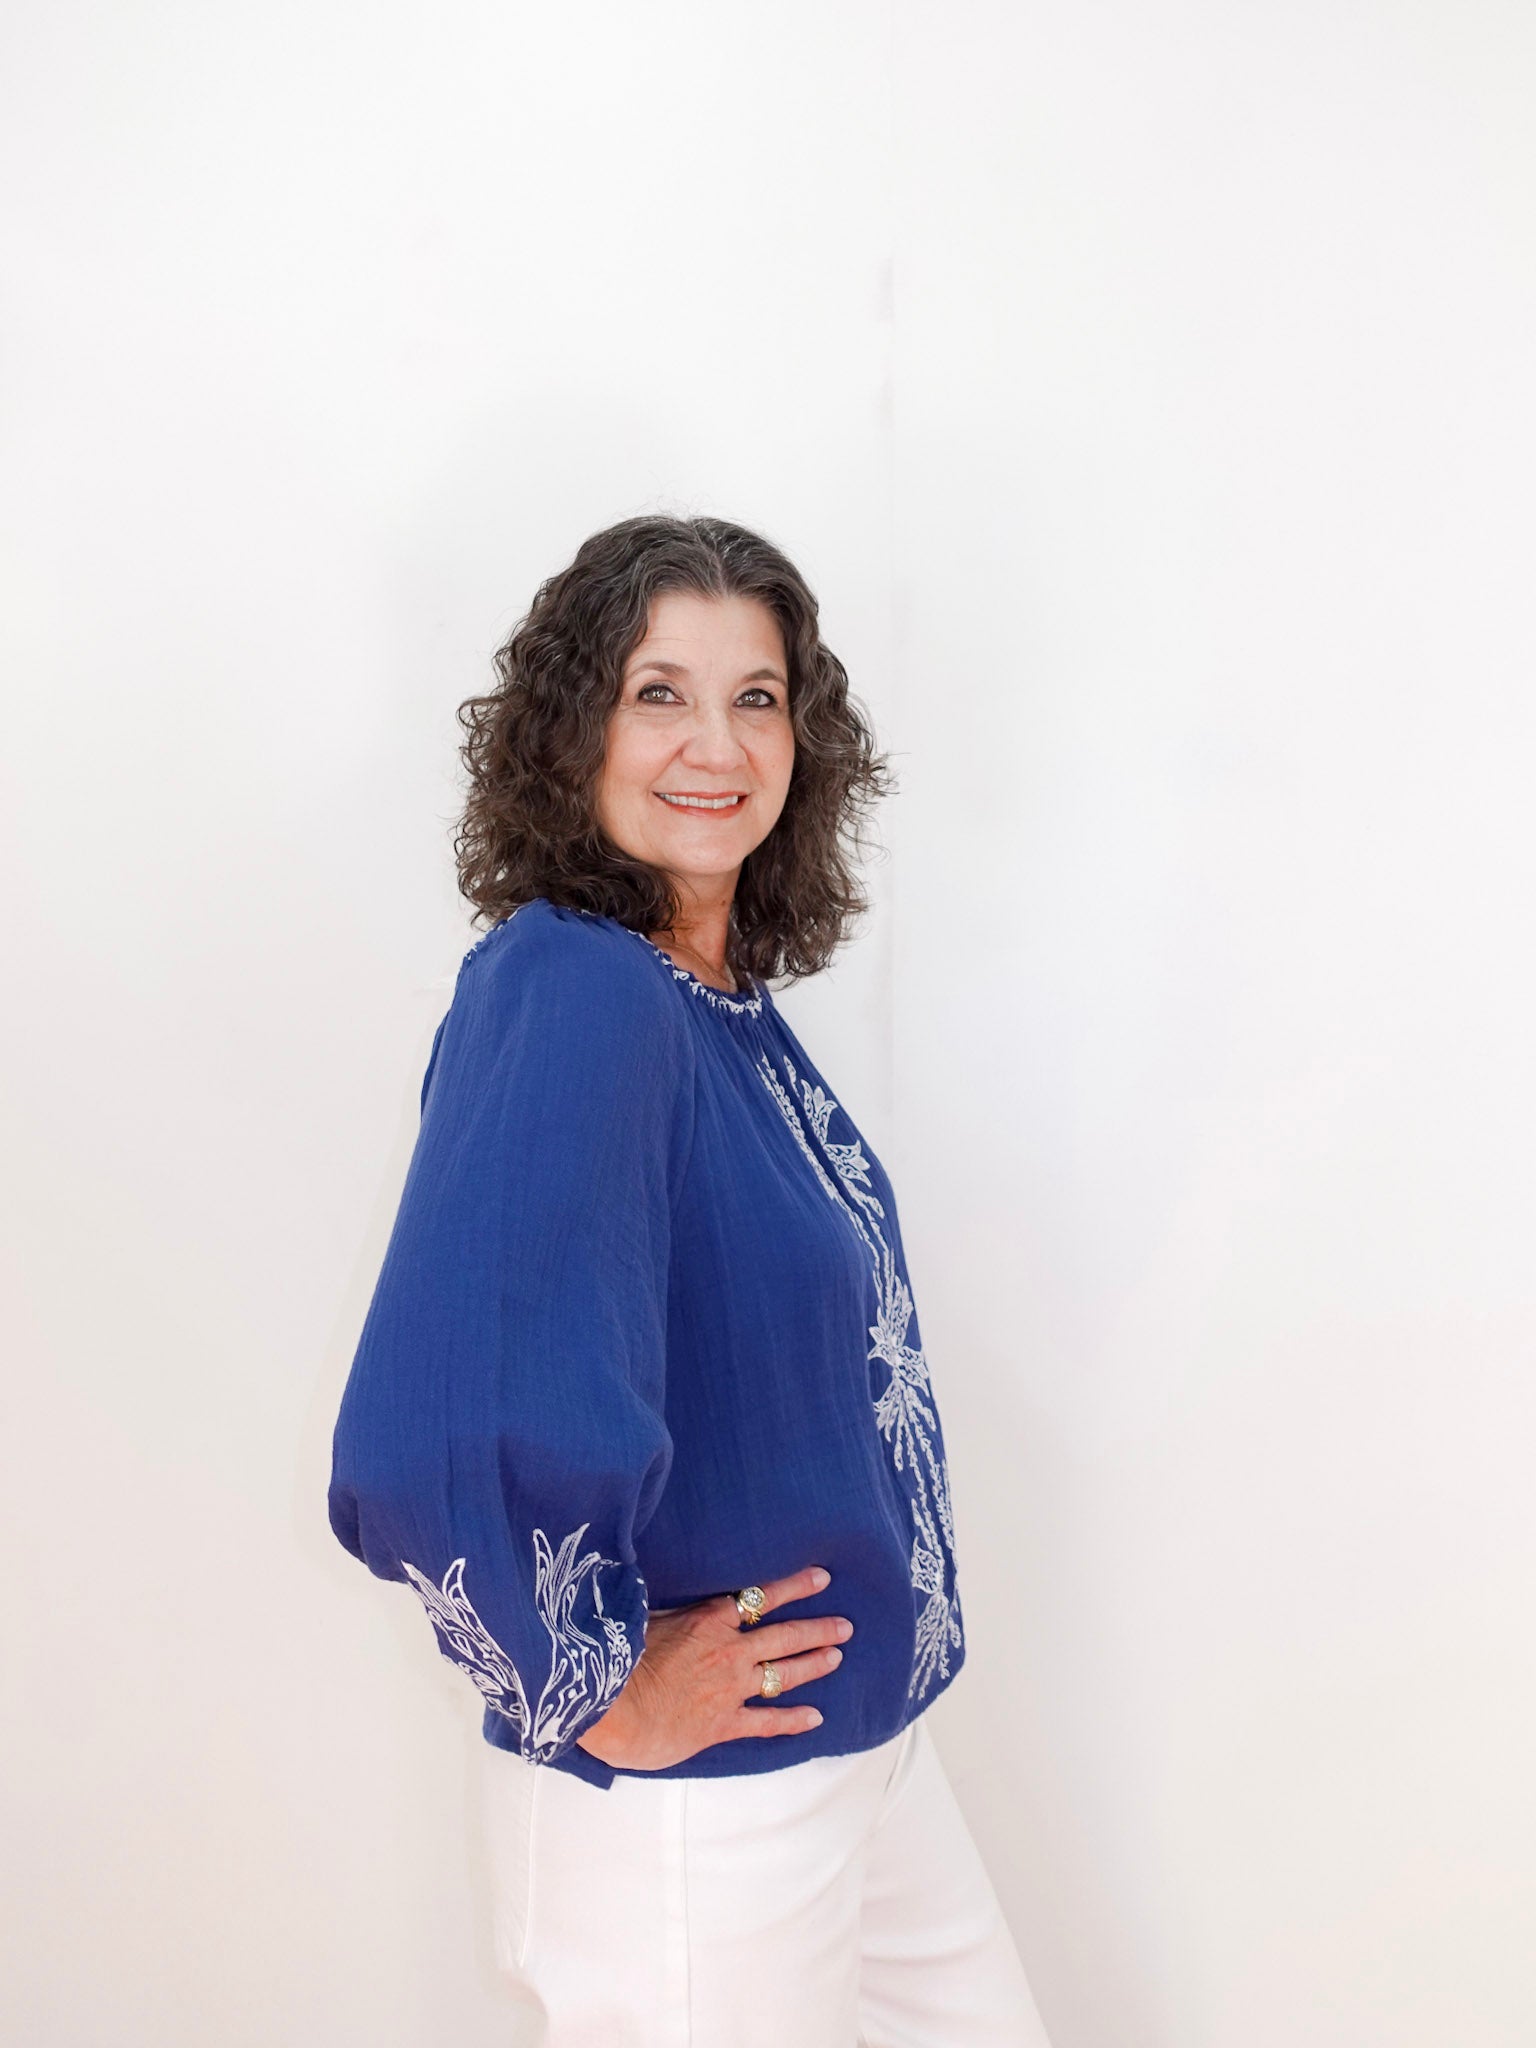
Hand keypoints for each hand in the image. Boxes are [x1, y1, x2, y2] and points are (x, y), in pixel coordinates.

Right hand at [574, 1564, 851, 1771]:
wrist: (613, 1706)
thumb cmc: (619, 1657)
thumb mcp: (645, 1616)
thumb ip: (670, 1607)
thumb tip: (671, 1590)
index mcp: (709, 1620)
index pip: (762, 1597)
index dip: (795, 1586)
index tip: (823, 1577)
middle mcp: (729, 1652)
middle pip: (784, 1636)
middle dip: (818, 1629)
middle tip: (846, 1626)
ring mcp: (730, 1689)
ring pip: (783, 1674)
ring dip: (812, 1666)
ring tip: (836, 1657)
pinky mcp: (723, 1723)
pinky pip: (766, 1722)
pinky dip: (792, 1720)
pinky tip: (814, 1718)